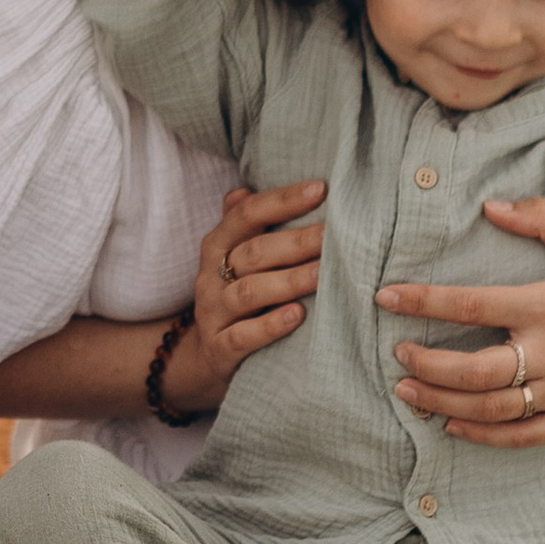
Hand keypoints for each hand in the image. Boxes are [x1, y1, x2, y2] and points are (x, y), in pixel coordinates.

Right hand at [155, 178, 326, 418]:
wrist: (208, 356)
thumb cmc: (236, 295)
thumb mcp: (235, 258)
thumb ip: (245, 224)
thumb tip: (245, 187)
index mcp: (217, 246)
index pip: (247, 215)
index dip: (282, 200)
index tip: (321, 189)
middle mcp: (210, 276)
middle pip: (253, 252)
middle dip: (297, 242)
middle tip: (336, 234)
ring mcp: (213, 313)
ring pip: (249, 292)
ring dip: (289, 281)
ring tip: (324, 274)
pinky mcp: (219, 349)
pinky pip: (243, 336)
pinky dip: (270, 326)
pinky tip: (297, 316)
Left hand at [378, 197, 544, 447]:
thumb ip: (541, 216)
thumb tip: (489, 207)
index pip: (473, 304)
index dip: (424, 302)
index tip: (386, 298)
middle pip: (473, 370)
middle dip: (426, 364)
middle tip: (397, 356)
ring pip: (490, 408)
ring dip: (441, 402)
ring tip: (408, 391)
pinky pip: (521, 436)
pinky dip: (481, 435)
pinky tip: (451, 424)